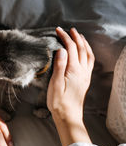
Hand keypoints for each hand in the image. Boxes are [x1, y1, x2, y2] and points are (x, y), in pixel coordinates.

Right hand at [47, 27, 93, 145]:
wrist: (69, 116)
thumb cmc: (58, 102)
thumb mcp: (55, 84)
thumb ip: (59, 66)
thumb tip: (62, 50)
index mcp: (74, 70)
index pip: (71, 48)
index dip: (65, 37)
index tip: (58, 30)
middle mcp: (82, 71)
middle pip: (81, 49)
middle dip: (75, 37)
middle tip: (69, 29)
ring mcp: (85, 76)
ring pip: (88, 55)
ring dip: (84, 44)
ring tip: (79, 36)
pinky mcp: (85, 80)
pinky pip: (90, 62)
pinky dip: (88, 52)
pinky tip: (84, 52)